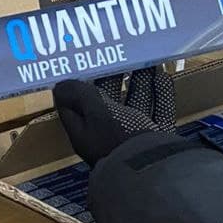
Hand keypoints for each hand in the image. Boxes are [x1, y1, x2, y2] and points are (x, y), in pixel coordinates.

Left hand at [54, 67, 175, 167]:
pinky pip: (159, 111)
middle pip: (109, 101)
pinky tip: (162, 76)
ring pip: (137, 103)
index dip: (76, 85)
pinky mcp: (159, 138)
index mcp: (87, 132)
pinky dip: (161, 93)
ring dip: (140, 81)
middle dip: (115, 76)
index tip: (84, 62)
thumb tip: (60, 84)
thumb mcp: (96, 112)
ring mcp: (136, 137)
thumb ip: (80, 95)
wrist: (155, 170)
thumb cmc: (120, 138)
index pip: (74, 107)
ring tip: (145, 59)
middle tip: (121, 52)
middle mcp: (110, 134)